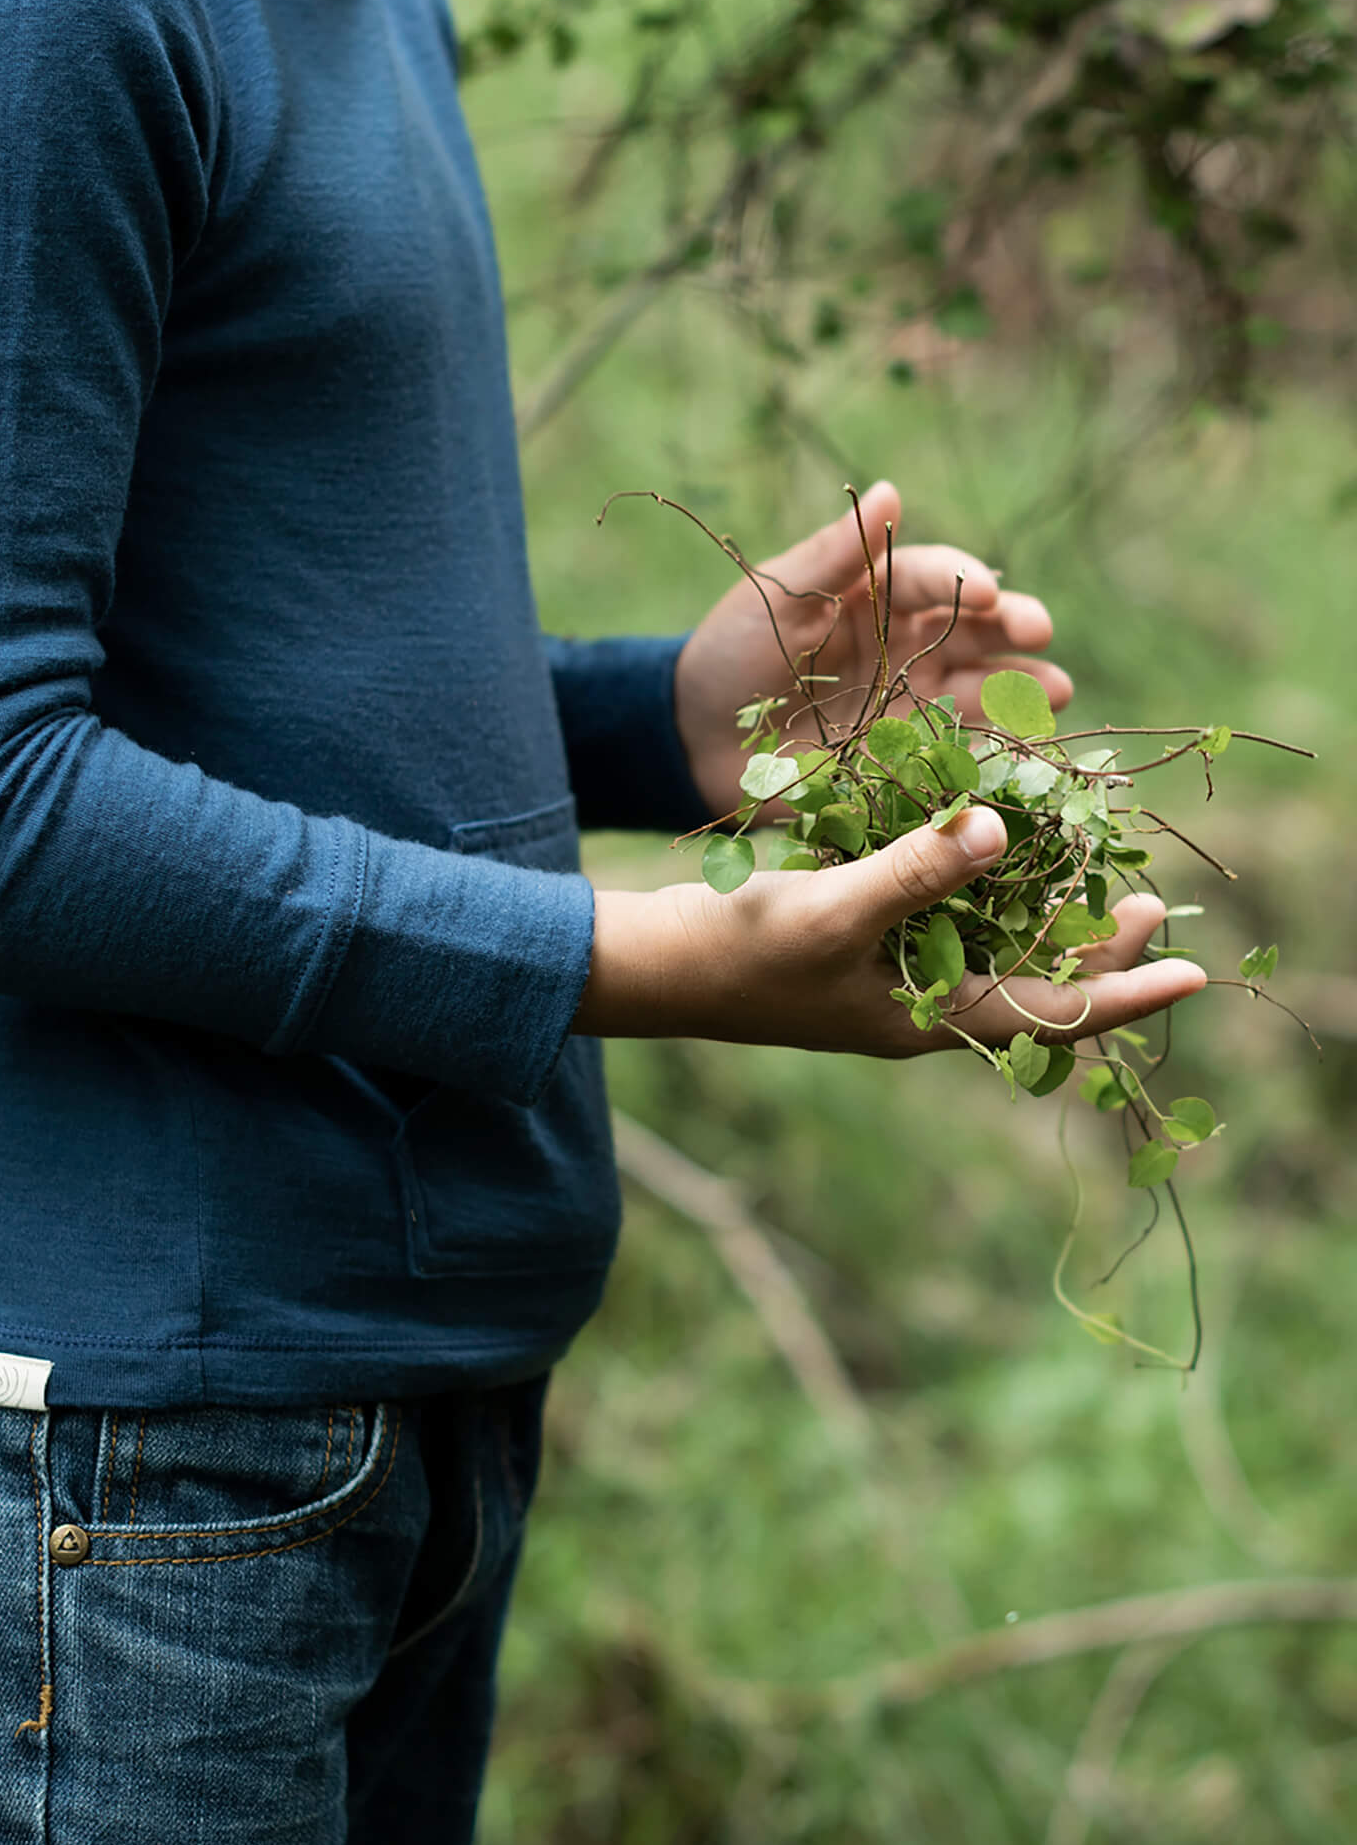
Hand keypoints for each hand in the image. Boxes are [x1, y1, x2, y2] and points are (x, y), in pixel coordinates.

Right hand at [575, 806, 1205, 1053]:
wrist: (650, 968)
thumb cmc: (738, 952)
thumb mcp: (832, 908)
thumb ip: (919, 869)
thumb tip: (1008, 827)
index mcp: (928, 1017)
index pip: (1053, 1015)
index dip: (1126, 990)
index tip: (1194, 969)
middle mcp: (922, 1004)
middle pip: (1035, 984)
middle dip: (1094, 947)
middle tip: (1148, 898)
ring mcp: (891, 977)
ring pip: (995, 952)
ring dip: (1042, 914)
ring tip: (1090, 868)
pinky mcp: (862, 945)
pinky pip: (947, 925)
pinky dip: (983, 891)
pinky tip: (991, 843)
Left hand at [673, 478, 1070, 819]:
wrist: (696, 734)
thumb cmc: (734, 650)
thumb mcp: (778, 596)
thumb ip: (835, 552)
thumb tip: (890, 489)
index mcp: (879, 591)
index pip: (935, 577)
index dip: (967, 582)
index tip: (993, 593)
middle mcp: (908, 642)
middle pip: (974, 630)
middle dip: (1012, 630)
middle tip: (1040, 632)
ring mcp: (911, 699)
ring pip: (979, 686)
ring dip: (1019, 687)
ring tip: (1055, 692)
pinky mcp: (906, 753)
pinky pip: (958, 746)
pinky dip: (994, 746)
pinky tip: (1027, 746)